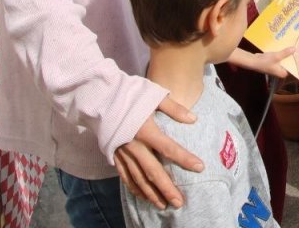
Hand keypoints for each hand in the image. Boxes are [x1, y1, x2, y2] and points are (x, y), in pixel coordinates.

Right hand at [113, 95, 202, 209]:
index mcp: (145, 130)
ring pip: (138, 178)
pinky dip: (134, 188)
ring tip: (163, 205)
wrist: (99, 96)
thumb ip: (174, 108)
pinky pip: (125, 175)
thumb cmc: (128, 93)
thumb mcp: (153, 95)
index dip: (185, 159)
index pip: (169, 148)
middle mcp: (133, 145)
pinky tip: (143, 196)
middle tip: (179, 202)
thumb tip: (193, 119)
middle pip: (152, 171)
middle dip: (167, 188)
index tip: (200, 167)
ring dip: (151, 193)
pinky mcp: (113, 154)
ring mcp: (122, 152)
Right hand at [227, 47, 293, 78]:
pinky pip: (281, 58)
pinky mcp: (274, 63)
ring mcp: (277, 67)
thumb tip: (295, 48)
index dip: (298, 62)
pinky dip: (283, 54)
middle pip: (290, 64)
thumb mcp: (277, 56)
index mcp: (283, 73)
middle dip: (293, 57)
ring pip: (285, 60)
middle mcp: (281, 71)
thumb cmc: (265, 62)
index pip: (294, 69)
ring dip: (288, 55)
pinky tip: (286, 48)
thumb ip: (286, 53)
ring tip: (295, 47)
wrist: (252, 61)